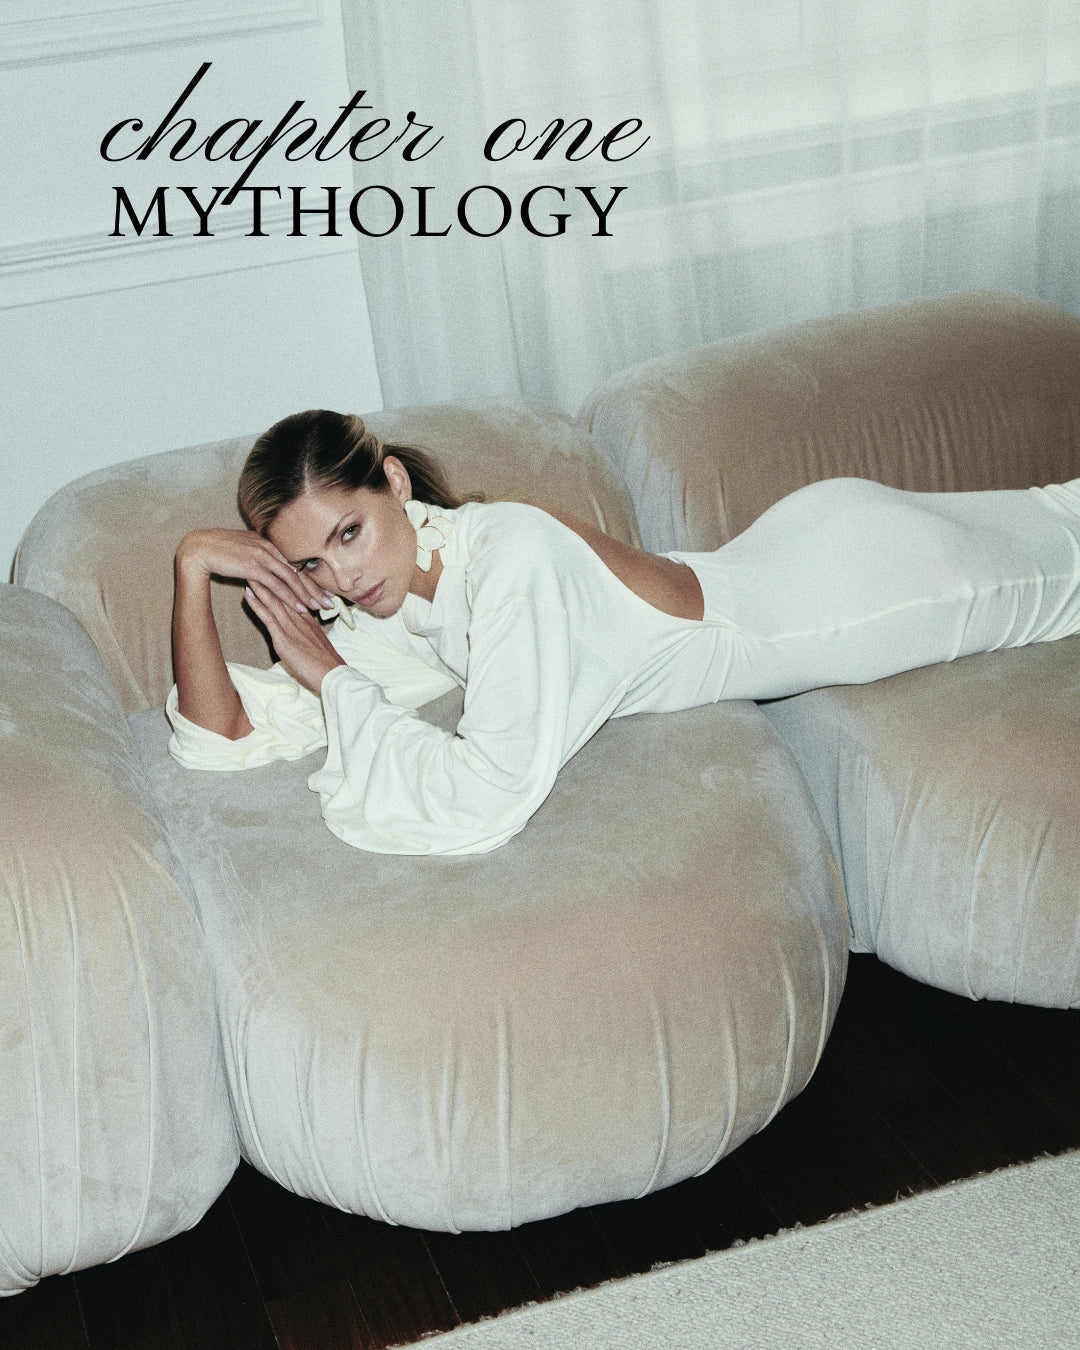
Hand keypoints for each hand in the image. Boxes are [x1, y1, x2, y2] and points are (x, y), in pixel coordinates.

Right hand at [176, 528, 333, 615]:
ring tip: (320, 608)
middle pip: (298, 571)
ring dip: (307, 595)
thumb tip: (267, 567)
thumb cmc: (219, 550)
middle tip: (330, 603)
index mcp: (269, 544)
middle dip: (316, 589)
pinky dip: (289, 597)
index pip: (295, 564)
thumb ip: (259, 557)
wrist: (199, 547)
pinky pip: (276, 585)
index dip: (310, 579)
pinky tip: (299, 608)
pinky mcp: (253, 567)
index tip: (324, 591)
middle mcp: (270, 548)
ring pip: (291, 579)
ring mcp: (263, 557)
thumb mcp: (244, 549)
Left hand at [243, 577, 345, 693]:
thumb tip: (302, 638)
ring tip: (248, 570)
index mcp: (309, 620)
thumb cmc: (327, 667)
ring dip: (260, 584)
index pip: (294, 596)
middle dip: (270, 577)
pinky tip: (248, 593)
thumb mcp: (319, 647)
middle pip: (283, 592)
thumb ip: (309, 638)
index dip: (282, 582)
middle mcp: (301, 619)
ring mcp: (292, 627)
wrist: (333, 677)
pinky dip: (257, 603)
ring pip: (274, 600)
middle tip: (257, 561)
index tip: (272, 570)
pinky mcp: (284, 638)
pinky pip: (268, 616)